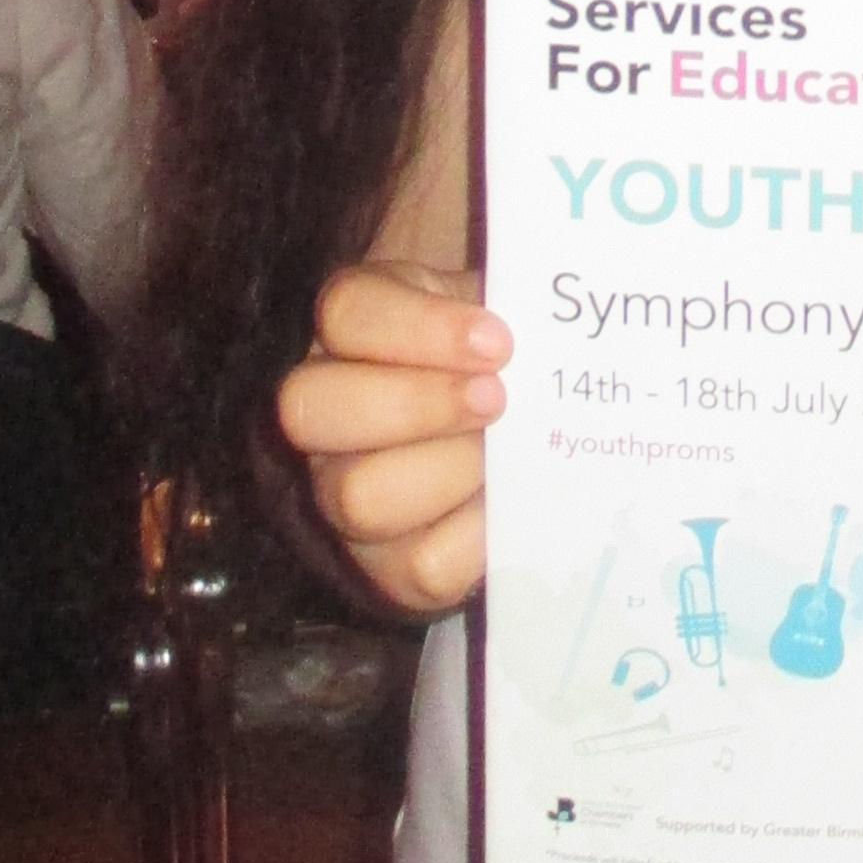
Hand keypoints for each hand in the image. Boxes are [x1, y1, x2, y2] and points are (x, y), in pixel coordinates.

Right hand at [274, 260, 504, 615]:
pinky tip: (507, 503)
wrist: (512, 420)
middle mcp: (324, 411)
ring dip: (449, 471)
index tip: (498, 341)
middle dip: (418, 405)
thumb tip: (552, 309)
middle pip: (310, 409)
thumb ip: (508, 296)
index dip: (421, 328)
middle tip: (499, 398)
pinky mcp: (387, 567)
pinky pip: (419, 565)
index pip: (345, 313)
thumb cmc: (495, 350)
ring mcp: (341, 494)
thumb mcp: (494, 302)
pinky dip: (476, 536)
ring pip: (358, 495)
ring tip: (504, 452)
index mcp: (350, 327)